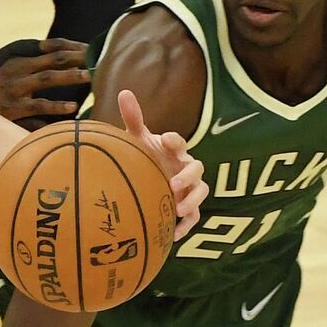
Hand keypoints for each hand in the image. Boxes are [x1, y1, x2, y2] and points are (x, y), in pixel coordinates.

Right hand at [0, 39, 91, 123]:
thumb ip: (32, 60)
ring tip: (86, 86)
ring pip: (44, 87)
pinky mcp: (11, 114)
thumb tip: (60, 54)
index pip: (52, 50)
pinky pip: (35, 113)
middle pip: (52, 65)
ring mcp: (13, 95)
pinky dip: (54, 113)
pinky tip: (71, 112)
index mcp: (18, 59)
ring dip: (67, 85)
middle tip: (97, 65)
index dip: (74, 49)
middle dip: (75, 64)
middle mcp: (16, 74)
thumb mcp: (8, 65)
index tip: (94, 51)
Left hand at [116, 89, 206, 239]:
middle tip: (173, 184)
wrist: (147, 179)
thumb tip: (124, 92)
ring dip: (192, 201)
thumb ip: (134, 118)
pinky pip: (195, 217)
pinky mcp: (189, 207)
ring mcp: (190, 188)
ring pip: (201, 192)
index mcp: (174, 149)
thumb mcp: (137, 138)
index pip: (179, 142)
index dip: (174, 140)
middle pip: (197, 168)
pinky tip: (174, 235)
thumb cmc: (144, 156)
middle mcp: (186, 167)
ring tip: (178, 209)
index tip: (166, 139)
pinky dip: (186, 226)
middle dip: (188, 176)